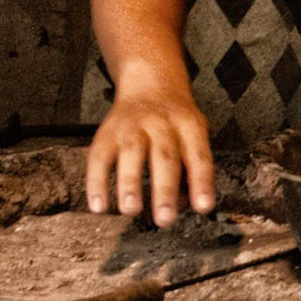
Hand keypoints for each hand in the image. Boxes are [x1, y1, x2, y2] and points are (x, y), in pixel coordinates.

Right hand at [84, 82, 214, 226]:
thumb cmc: (176, 120)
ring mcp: (132, 126)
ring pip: (131, 153)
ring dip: (130, 184)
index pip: (199, 155)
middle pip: (164, 156)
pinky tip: (98, 206)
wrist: (150, 82)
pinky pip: (98, 157)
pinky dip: (96, 182)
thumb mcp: (194, 132)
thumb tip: (187, 205)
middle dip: (164, 190)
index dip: (202, 182)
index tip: (204, 207)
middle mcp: (161, 123)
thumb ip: (192, 165)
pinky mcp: (107, 132)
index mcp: (189, 125)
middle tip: (165, 219)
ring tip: (131, 210)